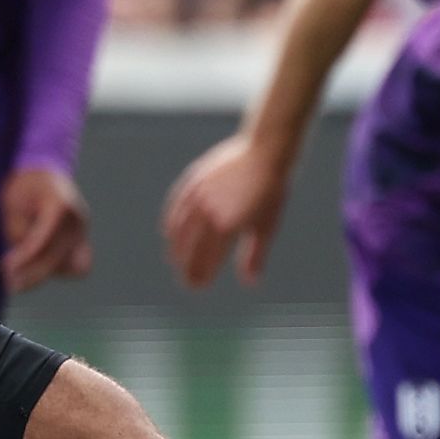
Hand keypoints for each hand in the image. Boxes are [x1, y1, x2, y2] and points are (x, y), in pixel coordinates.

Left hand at [0, 165, 90, 295]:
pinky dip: (60, 270)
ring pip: (68, 267)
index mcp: (59, 205)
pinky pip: (79, 266)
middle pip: (55, 257)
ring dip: (45, 272)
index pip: (42, 239)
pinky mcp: (83, 240)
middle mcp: (77, 220)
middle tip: (9, 283)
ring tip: (23, 270)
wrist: (46, 173)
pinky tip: (40, 268)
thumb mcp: (12, 205)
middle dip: (31, 274)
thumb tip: (22, 264)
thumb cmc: (25, 186)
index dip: (23, 257)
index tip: (5, 268)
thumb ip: (18, 233)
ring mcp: (84, 231)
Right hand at [162, 132, 291, 287]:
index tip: (198, 287)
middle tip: (187, 281)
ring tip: (175, 260)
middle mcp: (208, 212)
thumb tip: (250, 283)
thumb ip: (254, 255)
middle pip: (189, 247)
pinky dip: (170, 222)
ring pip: (178, 228)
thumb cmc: (270, 192)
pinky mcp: (193, 181)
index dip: (200, 275)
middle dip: (186, 267)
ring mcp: (198, 195)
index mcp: (226, 226)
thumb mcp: (266, 226)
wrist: (264, 151)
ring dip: (175, 247)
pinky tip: (169, 232)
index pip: (206, 259)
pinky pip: (175, 206)